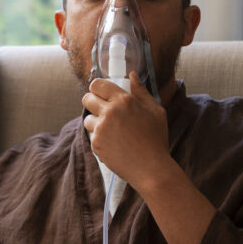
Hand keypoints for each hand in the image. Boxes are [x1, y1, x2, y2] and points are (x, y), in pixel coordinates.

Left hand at [82, 71, 170, 188]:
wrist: (151, 168)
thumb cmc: (156, 139)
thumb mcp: (156, 111)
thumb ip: (141, 92)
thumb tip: (132, 75)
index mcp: (124, 100)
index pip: (97, 85)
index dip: (97, 88)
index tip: (100, 93)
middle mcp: (109, 112)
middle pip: (86, 99)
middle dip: (92, 102)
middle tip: (102, 110)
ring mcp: (100, 129)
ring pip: (87, 119)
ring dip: (96, 122)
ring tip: (112, 130)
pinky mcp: (96, 144)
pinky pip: (91, 136)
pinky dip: (99, 138)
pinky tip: (114, 143)